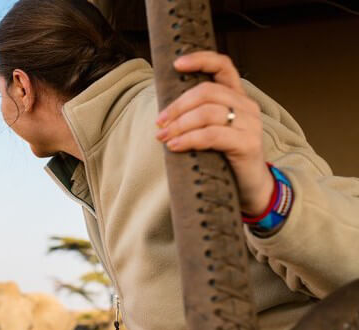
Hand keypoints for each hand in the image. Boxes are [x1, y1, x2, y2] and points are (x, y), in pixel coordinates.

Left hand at [154, 51, 273, 216]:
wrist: (250, 188)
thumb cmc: (225, 157)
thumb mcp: (211, 131)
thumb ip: (198, 115)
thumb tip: (164, 112)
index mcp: (237, 97)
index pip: (223, 66)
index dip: (201, 60)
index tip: (176, 64)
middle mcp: (247, 106)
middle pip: (206, 91)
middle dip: (177, 106)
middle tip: (160, 122)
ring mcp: (250, 124)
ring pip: (207, 113)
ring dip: (179, 124)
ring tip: (163, 137)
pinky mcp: (248, 143)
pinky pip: (212, 135)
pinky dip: (189, 139)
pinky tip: (174, 146)